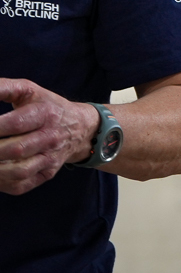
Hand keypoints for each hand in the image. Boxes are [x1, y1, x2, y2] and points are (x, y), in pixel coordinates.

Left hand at [0, 78, 98, 194]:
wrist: (81, 128)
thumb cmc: (47, 106)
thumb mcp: (29, 90)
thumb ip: (3, 87)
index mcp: (45, 114)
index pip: (16, 123)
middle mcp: (50, 138)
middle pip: (16, 149)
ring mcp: (50, 159)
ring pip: (18, 171)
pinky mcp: (47, 173)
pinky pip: (21, 185)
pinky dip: (0, 183)